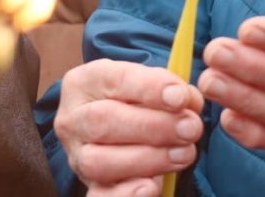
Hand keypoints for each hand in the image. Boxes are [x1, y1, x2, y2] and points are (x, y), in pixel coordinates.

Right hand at [54, 59, 204, 196]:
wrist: (116, 124)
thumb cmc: (136, 99)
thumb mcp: (148, 83)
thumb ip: (169, 90)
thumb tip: (189, 103)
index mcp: (86, 81)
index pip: (115, 80)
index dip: (150, 88)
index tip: (180, 97)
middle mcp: (73, 118)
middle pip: (104, 120)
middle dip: (154, 126)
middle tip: (191, 128)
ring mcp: (76, 155)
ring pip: (99, 161)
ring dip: (149, 159)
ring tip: (184, 154)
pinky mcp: (87, 185)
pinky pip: (98, 196)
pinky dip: (126, 194)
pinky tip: (152, 187)